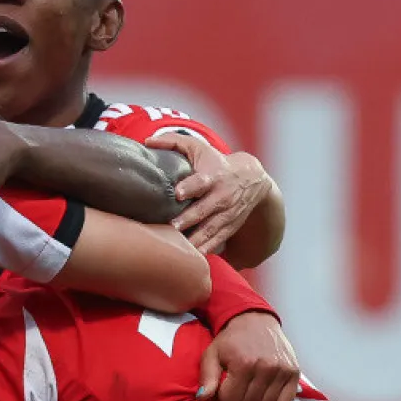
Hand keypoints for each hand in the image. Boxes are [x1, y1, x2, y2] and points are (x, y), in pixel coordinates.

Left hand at [149, 133, 271, 256]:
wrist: (252, 178)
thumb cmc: (216, 162)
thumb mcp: (199, 148)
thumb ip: (174, 142)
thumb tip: (148, 141)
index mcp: (212, 176)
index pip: (201, 182)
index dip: (190, 187)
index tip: (178, 193)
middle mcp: (221, 197)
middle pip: (204, 210)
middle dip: (188, 219)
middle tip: (172, 226)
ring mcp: (226, 214)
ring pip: (210, 230)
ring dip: (196, 240)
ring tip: (180, 250)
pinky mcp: (228, 227)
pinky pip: (217, 242)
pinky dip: (206, 250)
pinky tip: (192, 259)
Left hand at [198, 311, 300, 400]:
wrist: (255, 321)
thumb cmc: (231, 340)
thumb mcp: (212, 354)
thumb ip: (207, 377)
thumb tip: (202, 398)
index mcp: (243, 364)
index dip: (225, 400)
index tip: (224, 392)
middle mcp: (266, 368)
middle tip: (237, 392)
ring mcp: (282, 371)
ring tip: (250, 392)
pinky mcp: (294, 372)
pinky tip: (267, 394)